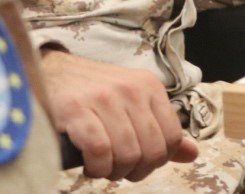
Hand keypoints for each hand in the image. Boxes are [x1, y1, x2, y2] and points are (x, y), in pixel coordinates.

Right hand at [40, 50, 198, 181]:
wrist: (52, 72)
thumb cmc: (94, 94)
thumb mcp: (133, 104)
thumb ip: (162, 129)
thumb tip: (192, 153)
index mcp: (150, 86)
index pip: (173, 137)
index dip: (158, 160)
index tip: (139, 161)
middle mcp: (131, 89)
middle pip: (152, 151)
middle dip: (136, 170)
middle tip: (118, 167)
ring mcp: (104, 98)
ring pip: (128, 154)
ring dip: (114, 171)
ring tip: (102, 165)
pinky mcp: (77, 110)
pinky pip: (100, 152)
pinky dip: (96, 167)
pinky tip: (89, 163)